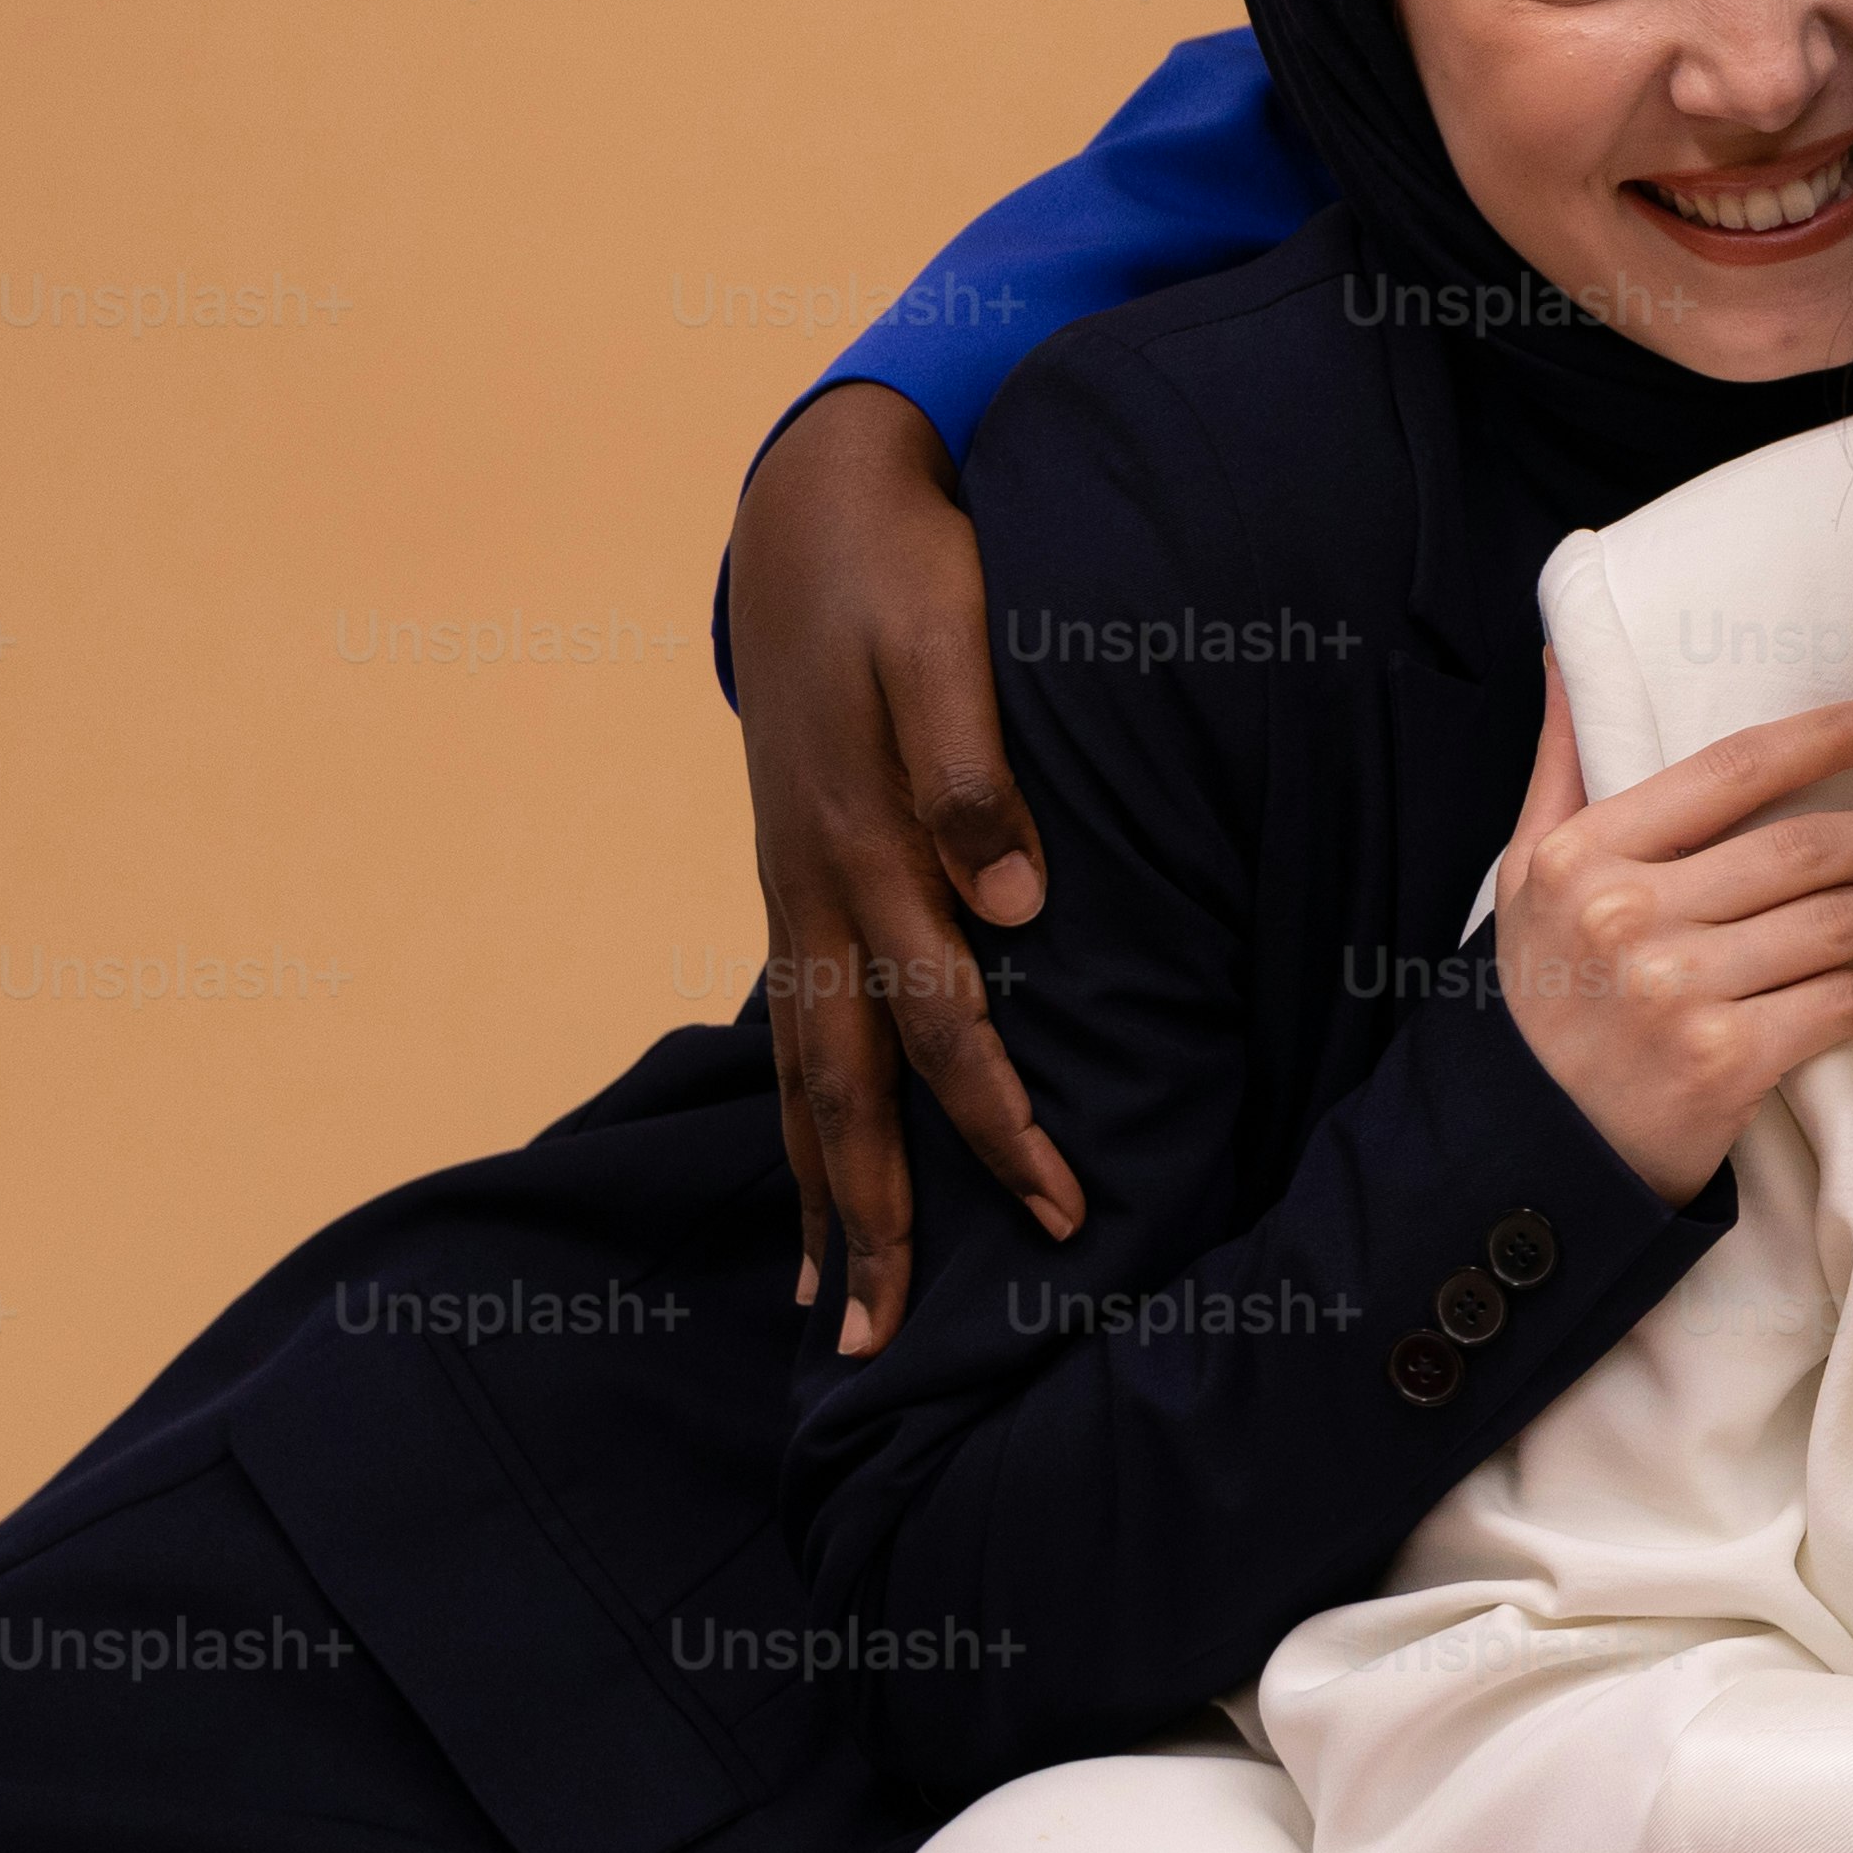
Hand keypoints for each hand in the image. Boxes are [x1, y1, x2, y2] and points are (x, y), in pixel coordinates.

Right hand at [730, 383, 1078, 1355]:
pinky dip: (800, 1112)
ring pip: (801, 1073)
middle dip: (871, 1219)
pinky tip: (813, 1164)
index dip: (1002, 1125)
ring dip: (817, 1192)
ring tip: (824, 1303)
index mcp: (866, 848)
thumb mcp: (949, 644)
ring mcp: (792, 890)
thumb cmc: (906, 574)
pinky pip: (794, 1023)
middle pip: (844, 1089)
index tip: (1061, 1212)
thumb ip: (976, 772)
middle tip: (881, 1346)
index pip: (944, 1025)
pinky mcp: (793, 877)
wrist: (811, 506)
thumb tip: (1015, 904)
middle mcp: (817, 889)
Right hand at [1489, 667, 1852, 1202]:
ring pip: (1836, 922)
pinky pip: (1837, 1001)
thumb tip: (1566, 661)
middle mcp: (1630, 914)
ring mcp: (1679, 991)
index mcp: (1587, 854)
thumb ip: (1561, 768)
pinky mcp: (1724, 1061)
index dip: (1829, 733)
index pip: (1734, 769)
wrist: (1532, 1147)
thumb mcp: (1526, 876)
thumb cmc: (1542, 1000)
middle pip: (1804, 847)